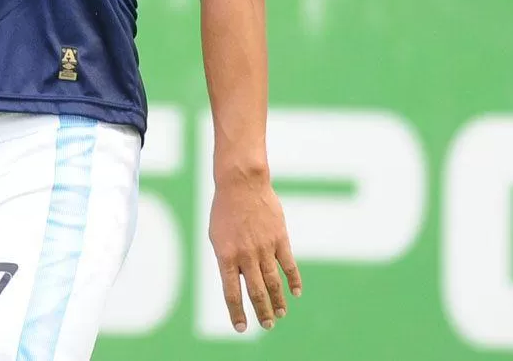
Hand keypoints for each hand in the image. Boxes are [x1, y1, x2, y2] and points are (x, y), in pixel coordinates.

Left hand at [208, 172, 300, 332]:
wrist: (241, 184)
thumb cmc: (225, 210)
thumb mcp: (217, 237)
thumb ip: (226, 259)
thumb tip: (238, 281)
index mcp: (226, 256)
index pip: (231, 293)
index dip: (237, 313)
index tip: (242, 328)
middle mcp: (245, 256)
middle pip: (255, 292)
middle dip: (261, 311)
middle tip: (267, 325)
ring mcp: (264, 248)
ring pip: (273, 282)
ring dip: (278, 301)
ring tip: (280, 314)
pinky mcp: (280, 239)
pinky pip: (288, 265)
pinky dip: (293, 281)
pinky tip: (295, 293)